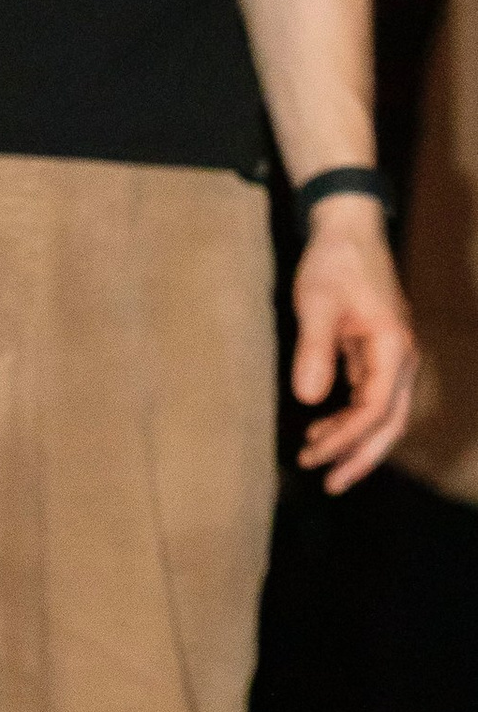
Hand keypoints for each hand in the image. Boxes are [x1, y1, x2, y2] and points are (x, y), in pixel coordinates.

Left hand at [291, 196, 418, 491]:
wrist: (349, 228)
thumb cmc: (334, 262)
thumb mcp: (316, 303)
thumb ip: (313, 350)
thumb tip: (308, 398)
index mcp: (394, 347)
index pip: (374, 409)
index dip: (346, 439)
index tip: (314, 457)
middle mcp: (403, 356)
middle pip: (390, 422)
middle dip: (360, 455)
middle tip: (329, 484)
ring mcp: (394, 355)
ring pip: (383, 412)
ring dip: (353, 437)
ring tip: (314, 455)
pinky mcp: (381, 351)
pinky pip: (372, 395)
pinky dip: (350, 416)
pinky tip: (323, 427)